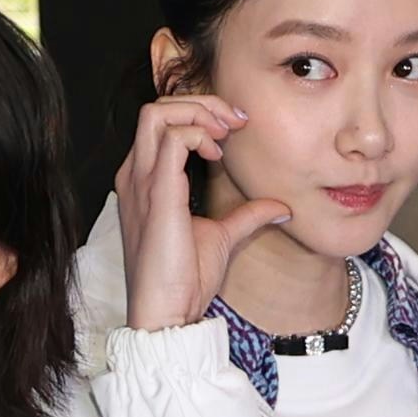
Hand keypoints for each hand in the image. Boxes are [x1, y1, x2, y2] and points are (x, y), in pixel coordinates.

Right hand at [114, 95, 290, 331]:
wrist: (168, 312)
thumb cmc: (184, 280)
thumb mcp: (222, 238)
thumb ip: (247, 216)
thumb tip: (281, 206)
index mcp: (145, 180)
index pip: (161, 122)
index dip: (199, 114)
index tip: (235, 127)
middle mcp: (136, 174)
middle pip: (156, 108)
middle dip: (200, 103)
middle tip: (236, 120)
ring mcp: (141, 181)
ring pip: (158, 113)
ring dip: (199, 112)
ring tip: (227, 132)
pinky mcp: (156, 193)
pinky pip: (173, 139)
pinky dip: (199, 134)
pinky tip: (219, 154)